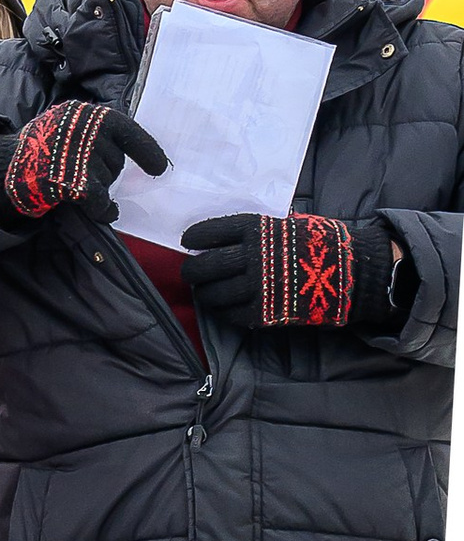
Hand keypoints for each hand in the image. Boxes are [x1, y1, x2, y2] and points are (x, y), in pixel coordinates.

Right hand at [0, 101, 168, 229]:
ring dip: (99, 188)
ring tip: (74, 187)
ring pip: (108, 179)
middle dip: (106, 171)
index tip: (159, 168)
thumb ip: (90, 132)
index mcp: (85, 114)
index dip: (145, 149)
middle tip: (79, 174)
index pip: (126, 130)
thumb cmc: (33, 150)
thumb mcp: (63, 126)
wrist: (1, 170)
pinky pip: (101, 201)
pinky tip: (105, 212)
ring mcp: (82, 157)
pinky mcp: (77, 183)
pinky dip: (104, 210)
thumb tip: (125, 150)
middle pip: (116, 159)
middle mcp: (87, 131)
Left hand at [182, 212, 407, 332]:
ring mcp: (255, 287)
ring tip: (206, 290)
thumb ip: (256, 233)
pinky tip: (223, 306)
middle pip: (204, 267)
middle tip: (192, 270)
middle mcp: (251, 257)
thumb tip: (223, 240)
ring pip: (212, 294)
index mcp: (256, 229)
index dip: (195, 238)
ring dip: (204, 293)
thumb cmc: (319, 243)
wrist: (351, 270)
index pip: (211, 232)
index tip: (189, 241)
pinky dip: (222, 311)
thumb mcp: (285, 225)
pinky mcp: (262, 313)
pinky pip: (229, 314)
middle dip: (193, 270)